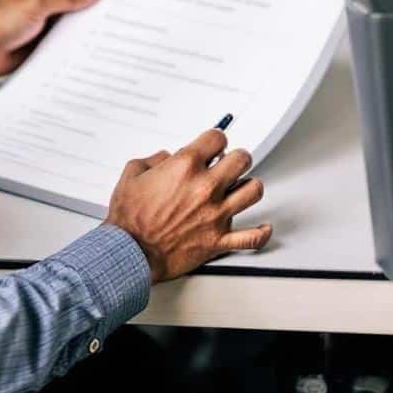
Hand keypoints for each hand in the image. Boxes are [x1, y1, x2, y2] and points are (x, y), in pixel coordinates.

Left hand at [0, 0, 100, 77]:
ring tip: (101, 29)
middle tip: (110, 10)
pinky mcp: (41, 40)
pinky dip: (73, 42)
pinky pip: (62, 39)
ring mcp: (41, 22)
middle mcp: (40, 1)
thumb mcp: (36, 5)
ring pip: (69, 22)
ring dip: (81, 26)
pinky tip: (84, 44)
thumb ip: (66, 0)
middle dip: (89, 6)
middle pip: (72, 1)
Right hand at [105, 128, 271, 282]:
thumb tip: (165, 158)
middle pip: (242, 159)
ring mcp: (216, 214)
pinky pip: (252, 237)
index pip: (217, 139)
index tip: (213, 146)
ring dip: (249, 186)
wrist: (129, 253)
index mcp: (185, 167)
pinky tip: (263, 227)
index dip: (215, 141)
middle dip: (236, 158)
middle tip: (230, 163)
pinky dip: (261, 232)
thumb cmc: (129, 220)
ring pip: (253, 191)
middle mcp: (205, 188)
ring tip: (241, 187)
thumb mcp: (131, 176)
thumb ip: (151, 161)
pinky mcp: (219, 240)